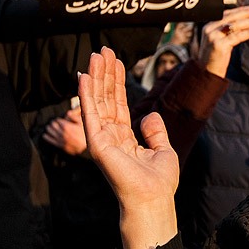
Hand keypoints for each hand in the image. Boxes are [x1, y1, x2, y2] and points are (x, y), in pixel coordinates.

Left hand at [42, 108, 88, 156]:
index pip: (57, 120)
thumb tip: (68, 113)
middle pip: (52, 125)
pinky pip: (50, 140)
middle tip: (54, 123)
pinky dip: (46, 137)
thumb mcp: (82, 124)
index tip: (59, 120)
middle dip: (53, 123)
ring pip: (50, 132)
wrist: (86, 149)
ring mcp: (60, 139)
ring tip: (49, 127)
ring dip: (49, 129)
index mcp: (67, 126)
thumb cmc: (85, 135)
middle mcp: (62, 132)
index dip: (58, 119)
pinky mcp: (60, 145)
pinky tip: (45, 135)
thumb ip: (74, 117)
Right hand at [79, 46, 180, 248]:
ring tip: (96, 54)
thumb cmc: (159, 182)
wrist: (153, 199)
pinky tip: (84, 76)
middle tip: (103, 49)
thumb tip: (149, 114)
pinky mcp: (97, 143)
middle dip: (105, 73)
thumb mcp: (163, 150)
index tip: (116, 61)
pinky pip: (90, 114)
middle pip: (106, 98)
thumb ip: (155, 131)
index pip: (117, 103)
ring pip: (97, 101)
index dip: (116, 81)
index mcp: (124, 137)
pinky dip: (86, 94)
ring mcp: (102, 139)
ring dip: (96, 77)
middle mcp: (111, 135)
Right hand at [198, 5, 248, 76]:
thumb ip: (226, 31)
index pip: (227, 14)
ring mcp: (214, 37)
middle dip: (248, 13)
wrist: (206, 73)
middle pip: (233, 17)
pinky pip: (238, 36)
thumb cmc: (215, 58)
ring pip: (236, 25)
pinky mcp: (220, 45)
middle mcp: (210, 29)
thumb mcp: (218, 41)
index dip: (240, 10)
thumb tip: (243, 22)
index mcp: (209, 26)